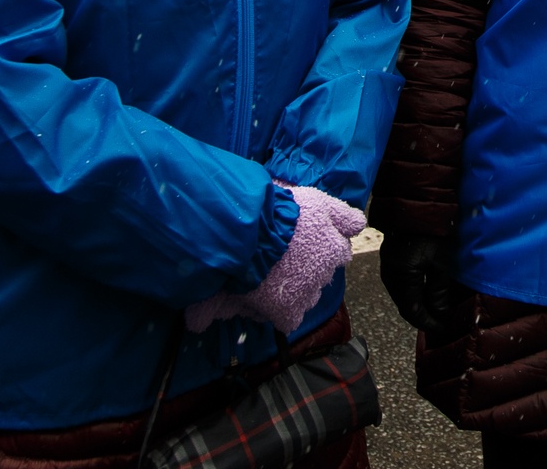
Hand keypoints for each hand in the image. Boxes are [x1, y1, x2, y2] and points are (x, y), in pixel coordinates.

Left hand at [186, 186, 362, 334]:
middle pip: (311, 288)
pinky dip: (347, 221)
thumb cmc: (233, 263)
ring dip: (318, 252)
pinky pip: (350, 222)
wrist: (248, 228)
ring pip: (333, 257)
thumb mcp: (215, 293)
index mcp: (289, 309)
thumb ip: (208, 310)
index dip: (276, 304)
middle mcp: (315, 286)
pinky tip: (343, 222)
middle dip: (297, 278)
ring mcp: (329, 253)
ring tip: (299, 241)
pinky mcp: (331, 219)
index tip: (261, 292)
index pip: (289, 318)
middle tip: (276, 263)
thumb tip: (195, 326)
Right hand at [379, 232, 462, 334]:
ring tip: (435, 309)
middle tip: (440, 321)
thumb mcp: (441, 263)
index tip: (443, 327)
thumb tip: (440, 315)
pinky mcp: (389, 261)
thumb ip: (439, 292)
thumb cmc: (432, 231)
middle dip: (423, 316)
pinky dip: (412, 293)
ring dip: (417, 305)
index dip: (428, 323)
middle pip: (405, 306)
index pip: (413, 312)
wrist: (416, 204)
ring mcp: (387, 269)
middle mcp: (389, 277)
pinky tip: (424, 292)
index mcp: (401, 279)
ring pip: (402, 297)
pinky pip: (399, 286)